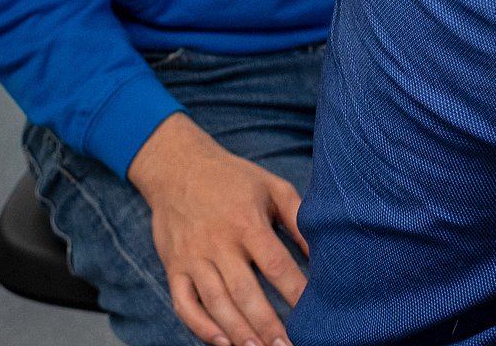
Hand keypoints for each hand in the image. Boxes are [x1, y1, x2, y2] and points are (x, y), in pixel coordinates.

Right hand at [127, 114, 306, 345]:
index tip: (314, 312)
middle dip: (267, 323)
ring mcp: (192, 258)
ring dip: (238, 332)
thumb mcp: (272, 187)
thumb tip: (321, 250)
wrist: (177, 167)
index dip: (295, 290)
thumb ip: (298, 217)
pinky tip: (222, 343)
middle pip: (245, 292)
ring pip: (216, 303)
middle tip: (287, 345)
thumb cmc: (233, 178)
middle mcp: (218, 243)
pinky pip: (184, 304)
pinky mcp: (174, 268)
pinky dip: (200, 327)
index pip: (275, 264)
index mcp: (247, 222)